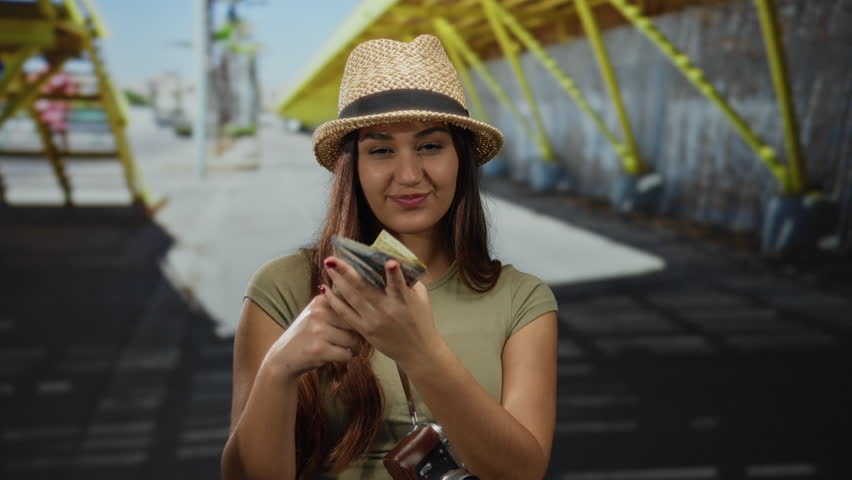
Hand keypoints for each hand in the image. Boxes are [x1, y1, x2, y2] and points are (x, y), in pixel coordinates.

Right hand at [262, 293, 360, 380]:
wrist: (283, 357)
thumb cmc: (307, 335)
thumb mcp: (317, 314)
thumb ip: (337, 306)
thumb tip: (367, 302)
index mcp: (320, 300)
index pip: (351, 304)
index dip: (359, 316)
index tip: (359, 323)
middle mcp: (318, 313)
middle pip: (355, 322)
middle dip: (359, 334)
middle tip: (355, 340)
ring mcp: (318, 331)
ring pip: (353, 340)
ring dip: (354, 348)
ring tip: (348, 349)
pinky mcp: (319, 350)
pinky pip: (346, 354)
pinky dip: (346, 358)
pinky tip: (340, 356)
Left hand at [320, 256, 441, 370]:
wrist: (417, 352)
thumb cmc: (421, 321)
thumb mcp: (422, 298)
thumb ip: (411, 280)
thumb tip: (397, 260)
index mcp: (404, 300)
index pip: (399, 285)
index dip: (394, 274)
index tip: (390, 261)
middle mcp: (387, 309)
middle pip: (364, 288)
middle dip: (346, 271)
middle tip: (332, 258)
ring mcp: (373, 320)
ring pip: (351, 298)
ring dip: (338, 281)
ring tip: (328, 266)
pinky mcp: (364, 330)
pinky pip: (345, 314)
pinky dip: (334, 301)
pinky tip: (325, 290)